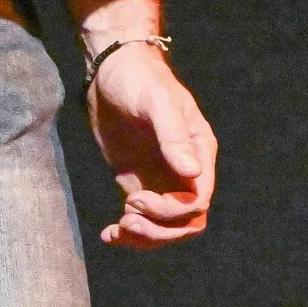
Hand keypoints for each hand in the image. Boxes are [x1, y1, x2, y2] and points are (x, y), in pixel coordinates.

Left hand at [85, 43, 215, 248]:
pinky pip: (142, 218)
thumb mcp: (157, 101)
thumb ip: (174, 136)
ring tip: (118, 229)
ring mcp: (161, 178)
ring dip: (145, 237)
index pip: (197, 201)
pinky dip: (128, 233)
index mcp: (199, 152)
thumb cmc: (139, 78)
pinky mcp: (138, 182)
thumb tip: (192, 173)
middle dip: (159, 230)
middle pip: (186, 222)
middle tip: (126, 220)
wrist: (111, 69)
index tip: (137, 200)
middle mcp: (185, 171)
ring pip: (166, 227)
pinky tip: (109, 235)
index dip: (171, 212)